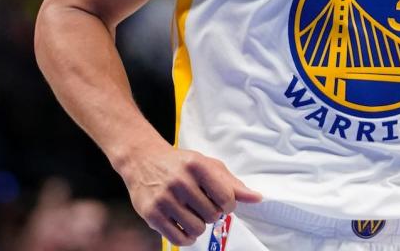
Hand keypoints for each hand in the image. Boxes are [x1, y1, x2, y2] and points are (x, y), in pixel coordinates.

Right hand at [117, 141, 261, 246]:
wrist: (143, 160)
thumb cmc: (181, 164)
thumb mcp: (208, 165)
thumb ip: (232, 184)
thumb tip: (256, 198)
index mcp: (198, 166)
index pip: (226, 198)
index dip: (228, 204)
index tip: (220, 201)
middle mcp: (180, 181)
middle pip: (212, 215)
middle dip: (211, 214)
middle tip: (202, 205)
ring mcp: (164, 198)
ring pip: (197, 229)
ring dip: (199, 226)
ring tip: (193, 214)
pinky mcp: (151, 214)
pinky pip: (178, 238)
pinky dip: (187, 238)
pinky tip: (184, 226)